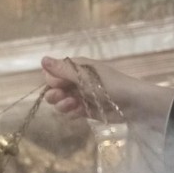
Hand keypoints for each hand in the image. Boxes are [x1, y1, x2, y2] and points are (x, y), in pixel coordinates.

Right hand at [41, 56, 173, 126]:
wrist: (132, 103)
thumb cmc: (110, 84)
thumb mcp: (84, 76)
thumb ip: (62, 70)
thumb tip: (42, 59)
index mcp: (75, 68)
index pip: (51, 73)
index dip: (52, 80)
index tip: (60, 84)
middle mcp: (75, 81)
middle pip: (52, 89)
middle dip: (54, 95)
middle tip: (64, 96)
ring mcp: (79, 96)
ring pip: (59, 102)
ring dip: (63, 105)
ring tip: (75, 105)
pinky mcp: (84, 110)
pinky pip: (69, 113)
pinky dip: (72, 113)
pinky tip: (80, 112)